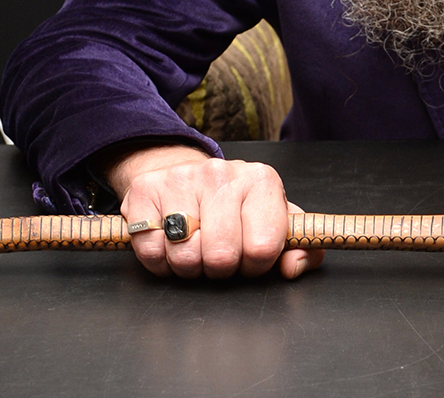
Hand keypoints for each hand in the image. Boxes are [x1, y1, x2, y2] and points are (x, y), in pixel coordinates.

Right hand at [101, 144, 325, 279]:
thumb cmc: (235, 206)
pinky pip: (151, 251)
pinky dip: (159, 261)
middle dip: (220, 269)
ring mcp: (181, 178)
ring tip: (196, 248)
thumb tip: (293, 268)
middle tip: (218, 255)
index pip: (262, 247)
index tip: (249, 257)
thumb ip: (299, 247)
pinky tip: (170, 244)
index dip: (254, 266)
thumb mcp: (275, 220)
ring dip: (189, 267)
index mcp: (261, 180)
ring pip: (184, 256)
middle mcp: (221, 174)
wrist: (187, 175)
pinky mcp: (144, 190)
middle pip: (221, 256)